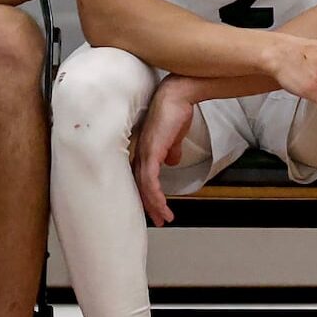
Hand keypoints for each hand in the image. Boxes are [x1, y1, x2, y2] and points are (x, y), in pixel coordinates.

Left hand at [132, 77, 194, 225]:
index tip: (157, 208)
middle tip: (159, 220)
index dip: (148, 195)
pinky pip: (149, 180)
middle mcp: (139, 154)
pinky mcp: (151, 153)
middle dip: (150, 207)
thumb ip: (172, 149)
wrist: (177, 96)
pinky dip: (154, 195)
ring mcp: (144, 154)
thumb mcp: (175, 136)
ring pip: (144, 188)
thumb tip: (172, 160)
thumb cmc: (176, 111)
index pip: (142, 179)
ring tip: (165, 218)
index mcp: (144, 151)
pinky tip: (161, 205)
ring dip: (154, 205)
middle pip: (140, 187)